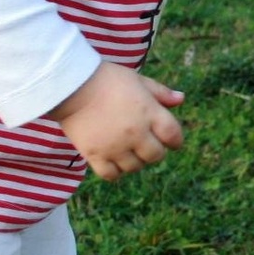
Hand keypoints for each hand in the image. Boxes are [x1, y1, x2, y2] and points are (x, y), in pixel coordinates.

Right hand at [47, 63, 185, 180]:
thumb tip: (181, 99)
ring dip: (135, 161)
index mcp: (149, 112)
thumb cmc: (107, 79)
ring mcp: (115, 146)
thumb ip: (161, 92)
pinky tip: (113, 160)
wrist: (71, 85)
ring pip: (135, 167)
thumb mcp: (138, 81)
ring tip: (127, 150)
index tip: (169, 139)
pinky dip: (115, 171)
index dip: (175, 140)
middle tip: (145, 144)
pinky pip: (112, 175)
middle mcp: (136, 132)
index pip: (174, 136)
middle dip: (154, 151)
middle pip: (156, 156)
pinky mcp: (95, 155)